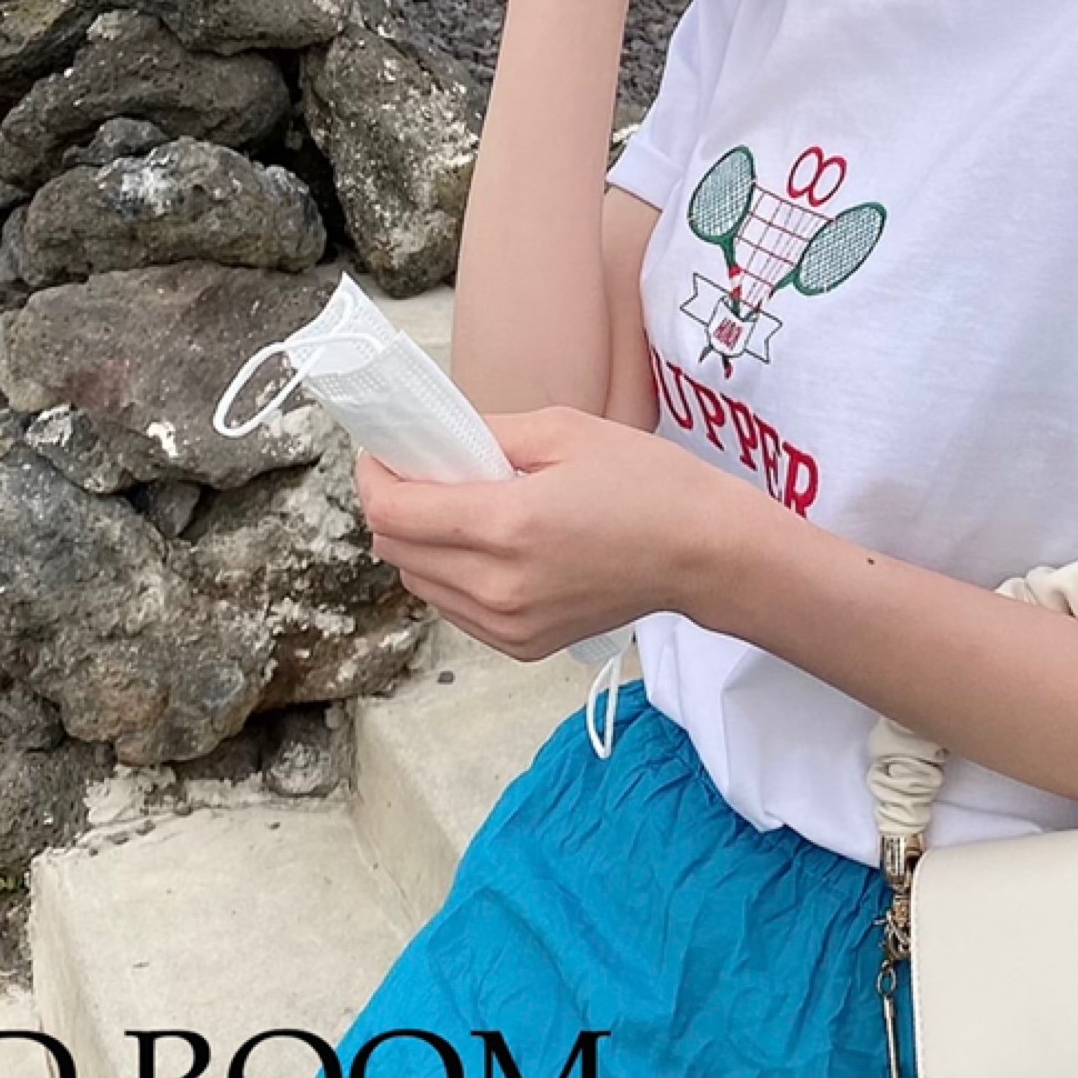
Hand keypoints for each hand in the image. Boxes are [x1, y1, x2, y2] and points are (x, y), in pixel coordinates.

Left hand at [352, 408, 743, 661]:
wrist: (703, 553)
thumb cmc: (648, 484)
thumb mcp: (564, 431)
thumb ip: (487, 434)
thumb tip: (434, 438)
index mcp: (507, 526)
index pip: (394, 513)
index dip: (374, 479)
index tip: (382, 454)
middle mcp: (499, 586)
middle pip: (396, 551)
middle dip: (393, 507)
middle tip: (420, 472)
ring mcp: (509, 624)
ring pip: (420, 584)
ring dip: (420, 543)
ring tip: (459, 508)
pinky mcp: (522, 645)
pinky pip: (455, 610)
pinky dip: (452, 575)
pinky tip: (486, 546)